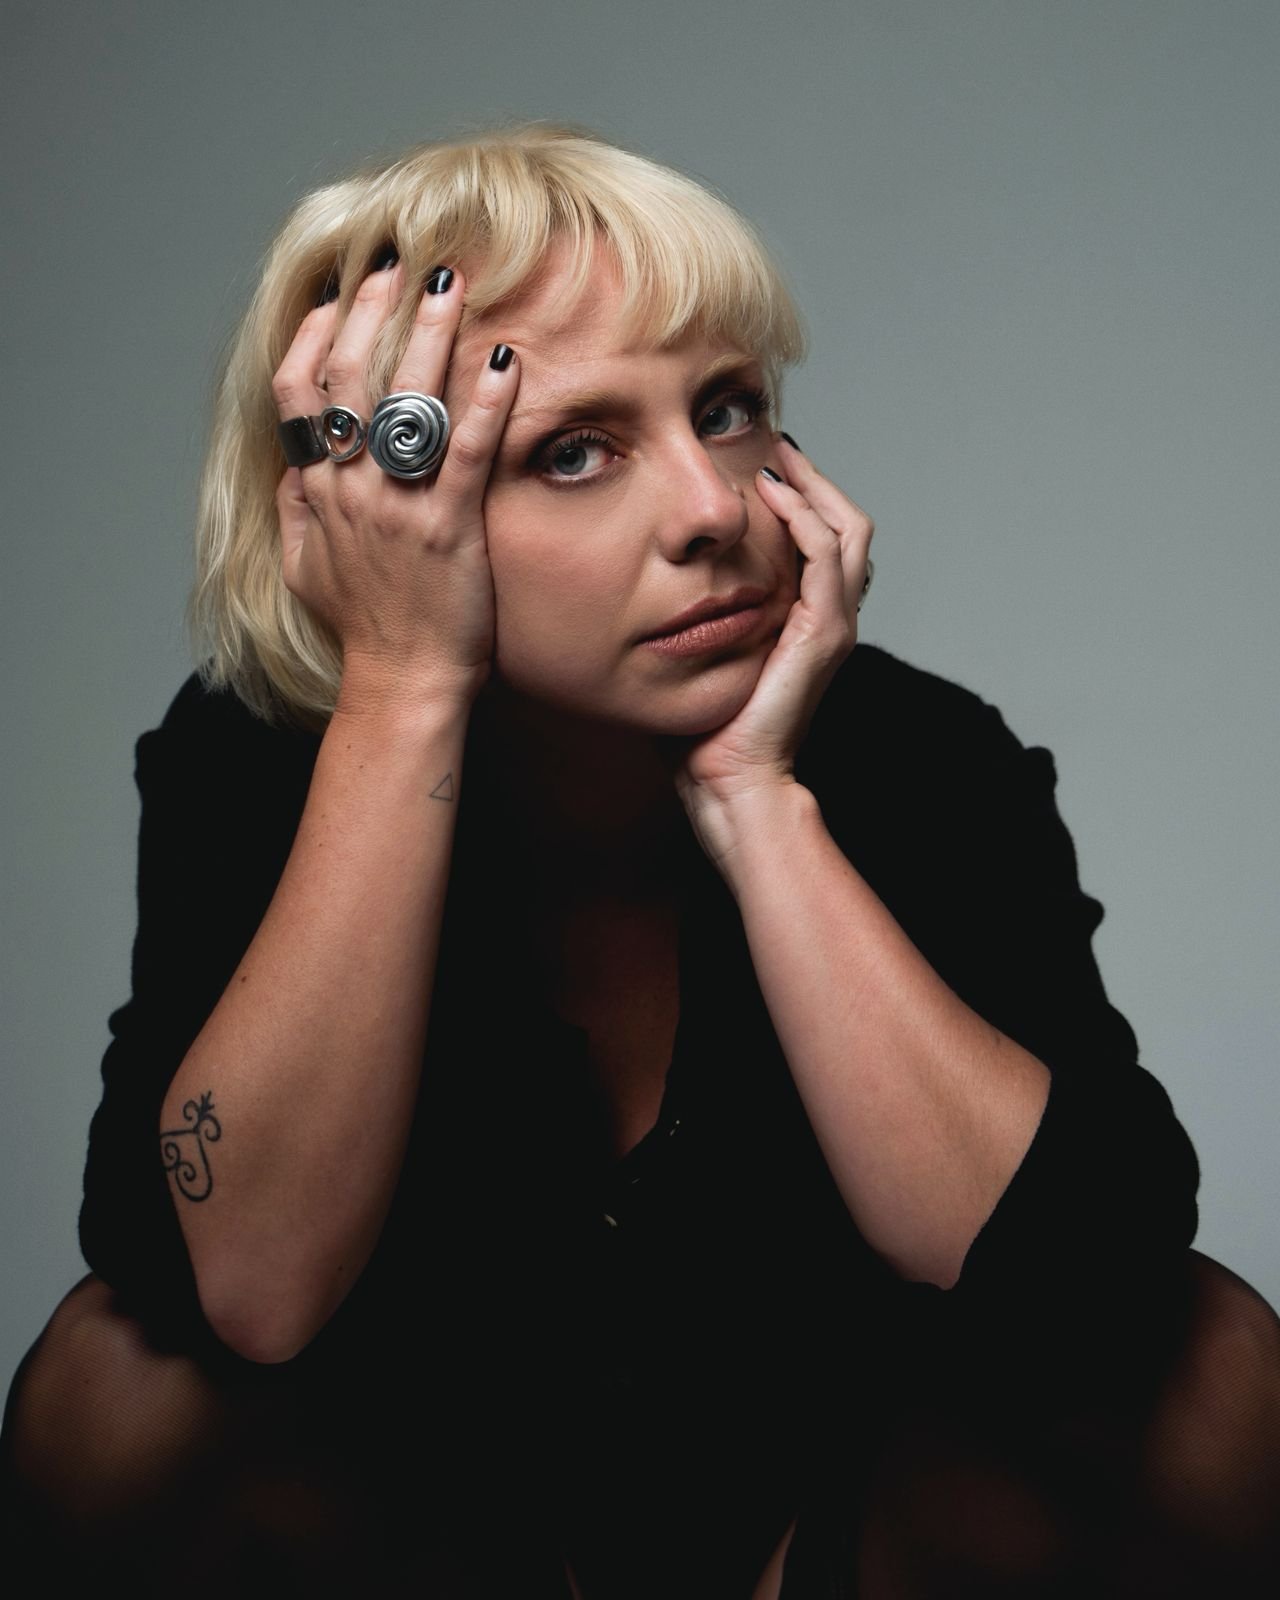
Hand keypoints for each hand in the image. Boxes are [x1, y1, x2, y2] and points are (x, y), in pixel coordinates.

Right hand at [271, 262, 519, 719]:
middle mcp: (351, 489)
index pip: (298, 392)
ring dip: (429, 334)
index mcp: (318, 491)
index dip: (314, 334)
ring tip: (452, 282)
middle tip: (400, 265)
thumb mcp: (306, 566)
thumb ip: (298, 507)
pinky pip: (465, 450)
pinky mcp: (449, 527)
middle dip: (372, 311)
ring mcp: (398, 506)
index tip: (337, 295)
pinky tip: (505, 361)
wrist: (402, 682)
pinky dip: (485, 402)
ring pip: (406, 400)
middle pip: (349, 377)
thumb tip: (295, 461)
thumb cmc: (364, 627)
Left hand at [667, 436, 873, 806]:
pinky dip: (803, 516)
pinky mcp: (823, 633)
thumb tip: (652, 577)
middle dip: (814, 479)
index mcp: (807, 620)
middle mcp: (830, 617)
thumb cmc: (705, 728)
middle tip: (776, 447)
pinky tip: (771, 494)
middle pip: (845, 522)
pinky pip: (826, 555)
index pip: (822, 539)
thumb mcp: (700, 651)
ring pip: (847, 528)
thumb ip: (695, 613)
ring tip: (777, 458)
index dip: (800, 497)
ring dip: (813, 486)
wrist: (726, 779)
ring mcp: (833, 624)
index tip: (761, 465)